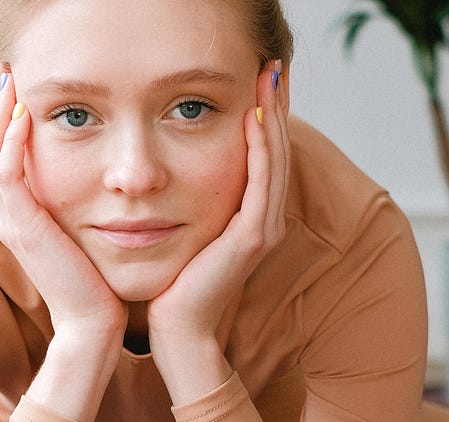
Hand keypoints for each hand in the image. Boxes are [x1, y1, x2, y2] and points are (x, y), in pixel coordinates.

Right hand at [0, 71, 125, 340]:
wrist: (95, 326)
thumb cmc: (100, 284)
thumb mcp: (86, 234)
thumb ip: (82, 206)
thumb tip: (101, 180)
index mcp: (22, 216)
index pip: (2, 154)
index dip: (5, 118)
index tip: (19, 85)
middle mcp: (11, 216)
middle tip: (6, 67)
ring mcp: (12, 222)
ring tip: (9, 79)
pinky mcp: (23, 228)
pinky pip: (6, 174)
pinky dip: (11, 141)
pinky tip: (22, 115)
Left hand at [147, 60, 290, 342]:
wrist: (176, 329)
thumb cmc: (172, 283)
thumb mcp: (184, 228)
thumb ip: (190, 198)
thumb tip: (172, 164)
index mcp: (251, 215)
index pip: (263, 154)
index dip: (265, 115)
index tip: (257, 77)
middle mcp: (264, 218)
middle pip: (276, 149)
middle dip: (276, 105)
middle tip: (271, 65)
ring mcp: (263, 228)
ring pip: (275, 160)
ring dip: (274, 117)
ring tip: (269, 79)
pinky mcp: (253, 238)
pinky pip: (262, 182)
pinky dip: (261, 148)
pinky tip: (255, 118)